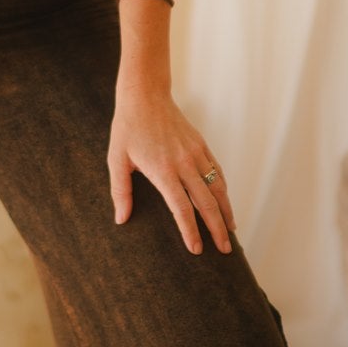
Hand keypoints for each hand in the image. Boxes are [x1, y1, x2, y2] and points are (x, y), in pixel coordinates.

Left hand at [108, 82, 236, 255]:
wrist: (145, 96)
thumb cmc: (127, 129)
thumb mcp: (117, 160)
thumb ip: (120, 191)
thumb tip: (121, 219)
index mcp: (163, 170)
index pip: (182, 208)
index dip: (190, 231)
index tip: (196, 249)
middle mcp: (184, 163)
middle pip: (207, 203)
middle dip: (217, 229)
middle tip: (225, 250)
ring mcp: (196, 154)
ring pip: (218, 188)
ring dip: (226, 211)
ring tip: (231, 231)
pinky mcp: (202, 145)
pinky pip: (218, 172)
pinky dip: (224, 190)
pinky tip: (225, 202)